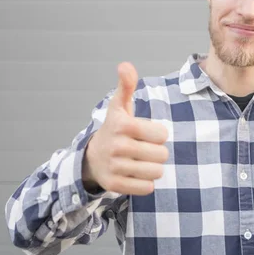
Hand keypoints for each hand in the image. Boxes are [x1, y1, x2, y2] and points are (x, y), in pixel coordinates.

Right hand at [82, 62, 168, 194]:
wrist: (91, 157)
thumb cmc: (114, 129)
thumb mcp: (119, 106)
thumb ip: (126, 85)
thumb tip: (125, 65)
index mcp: (123, 125)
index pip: (161, 134)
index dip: (159, 135)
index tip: (148, 134)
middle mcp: (117, 146)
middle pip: (161, 155)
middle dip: (158, 152)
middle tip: (146, 149)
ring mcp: (114, 167)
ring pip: (156, 172)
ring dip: (154, 168)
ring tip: (143, 162)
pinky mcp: (114, 185)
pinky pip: (146, 189)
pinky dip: (146, 183)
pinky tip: (137, 175)